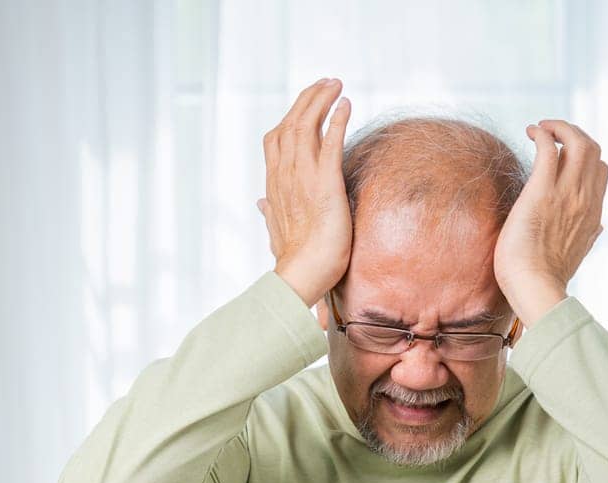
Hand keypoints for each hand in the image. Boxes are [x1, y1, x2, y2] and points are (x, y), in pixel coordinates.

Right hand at [257, 77, 353, 306]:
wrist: (303, 274)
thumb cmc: (294, 258)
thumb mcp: (276, 230)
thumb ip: (269, 212)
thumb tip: (261, 204)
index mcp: (274, 183)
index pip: (276, 138)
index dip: (290, 116)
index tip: (306, 105)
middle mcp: (285, 174)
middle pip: (291, 123)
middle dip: (308, 99)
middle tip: (326, 83)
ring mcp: (303, 176)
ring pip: (306, 125)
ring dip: (321, 101)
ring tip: (336, 84)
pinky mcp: (325, 182)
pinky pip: (330, 142)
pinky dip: (337, 120)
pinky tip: (346, 104)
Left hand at [493, 120, 607, 321]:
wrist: (535, 288)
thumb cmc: (545, 278)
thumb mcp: (577, 255)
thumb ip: (588, 236)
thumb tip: (597, 228)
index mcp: (593, 214)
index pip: (601, 171)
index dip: (586, 156)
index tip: (565, 154)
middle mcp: (585, 199)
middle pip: (593, 149)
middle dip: (573, 133)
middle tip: (551, 134)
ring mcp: (566, 193)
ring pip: (578, 141)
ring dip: (559, 127)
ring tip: (540, 128)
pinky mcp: (542, 190)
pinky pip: (549, 148)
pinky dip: (543, 133)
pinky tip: (531, 132)